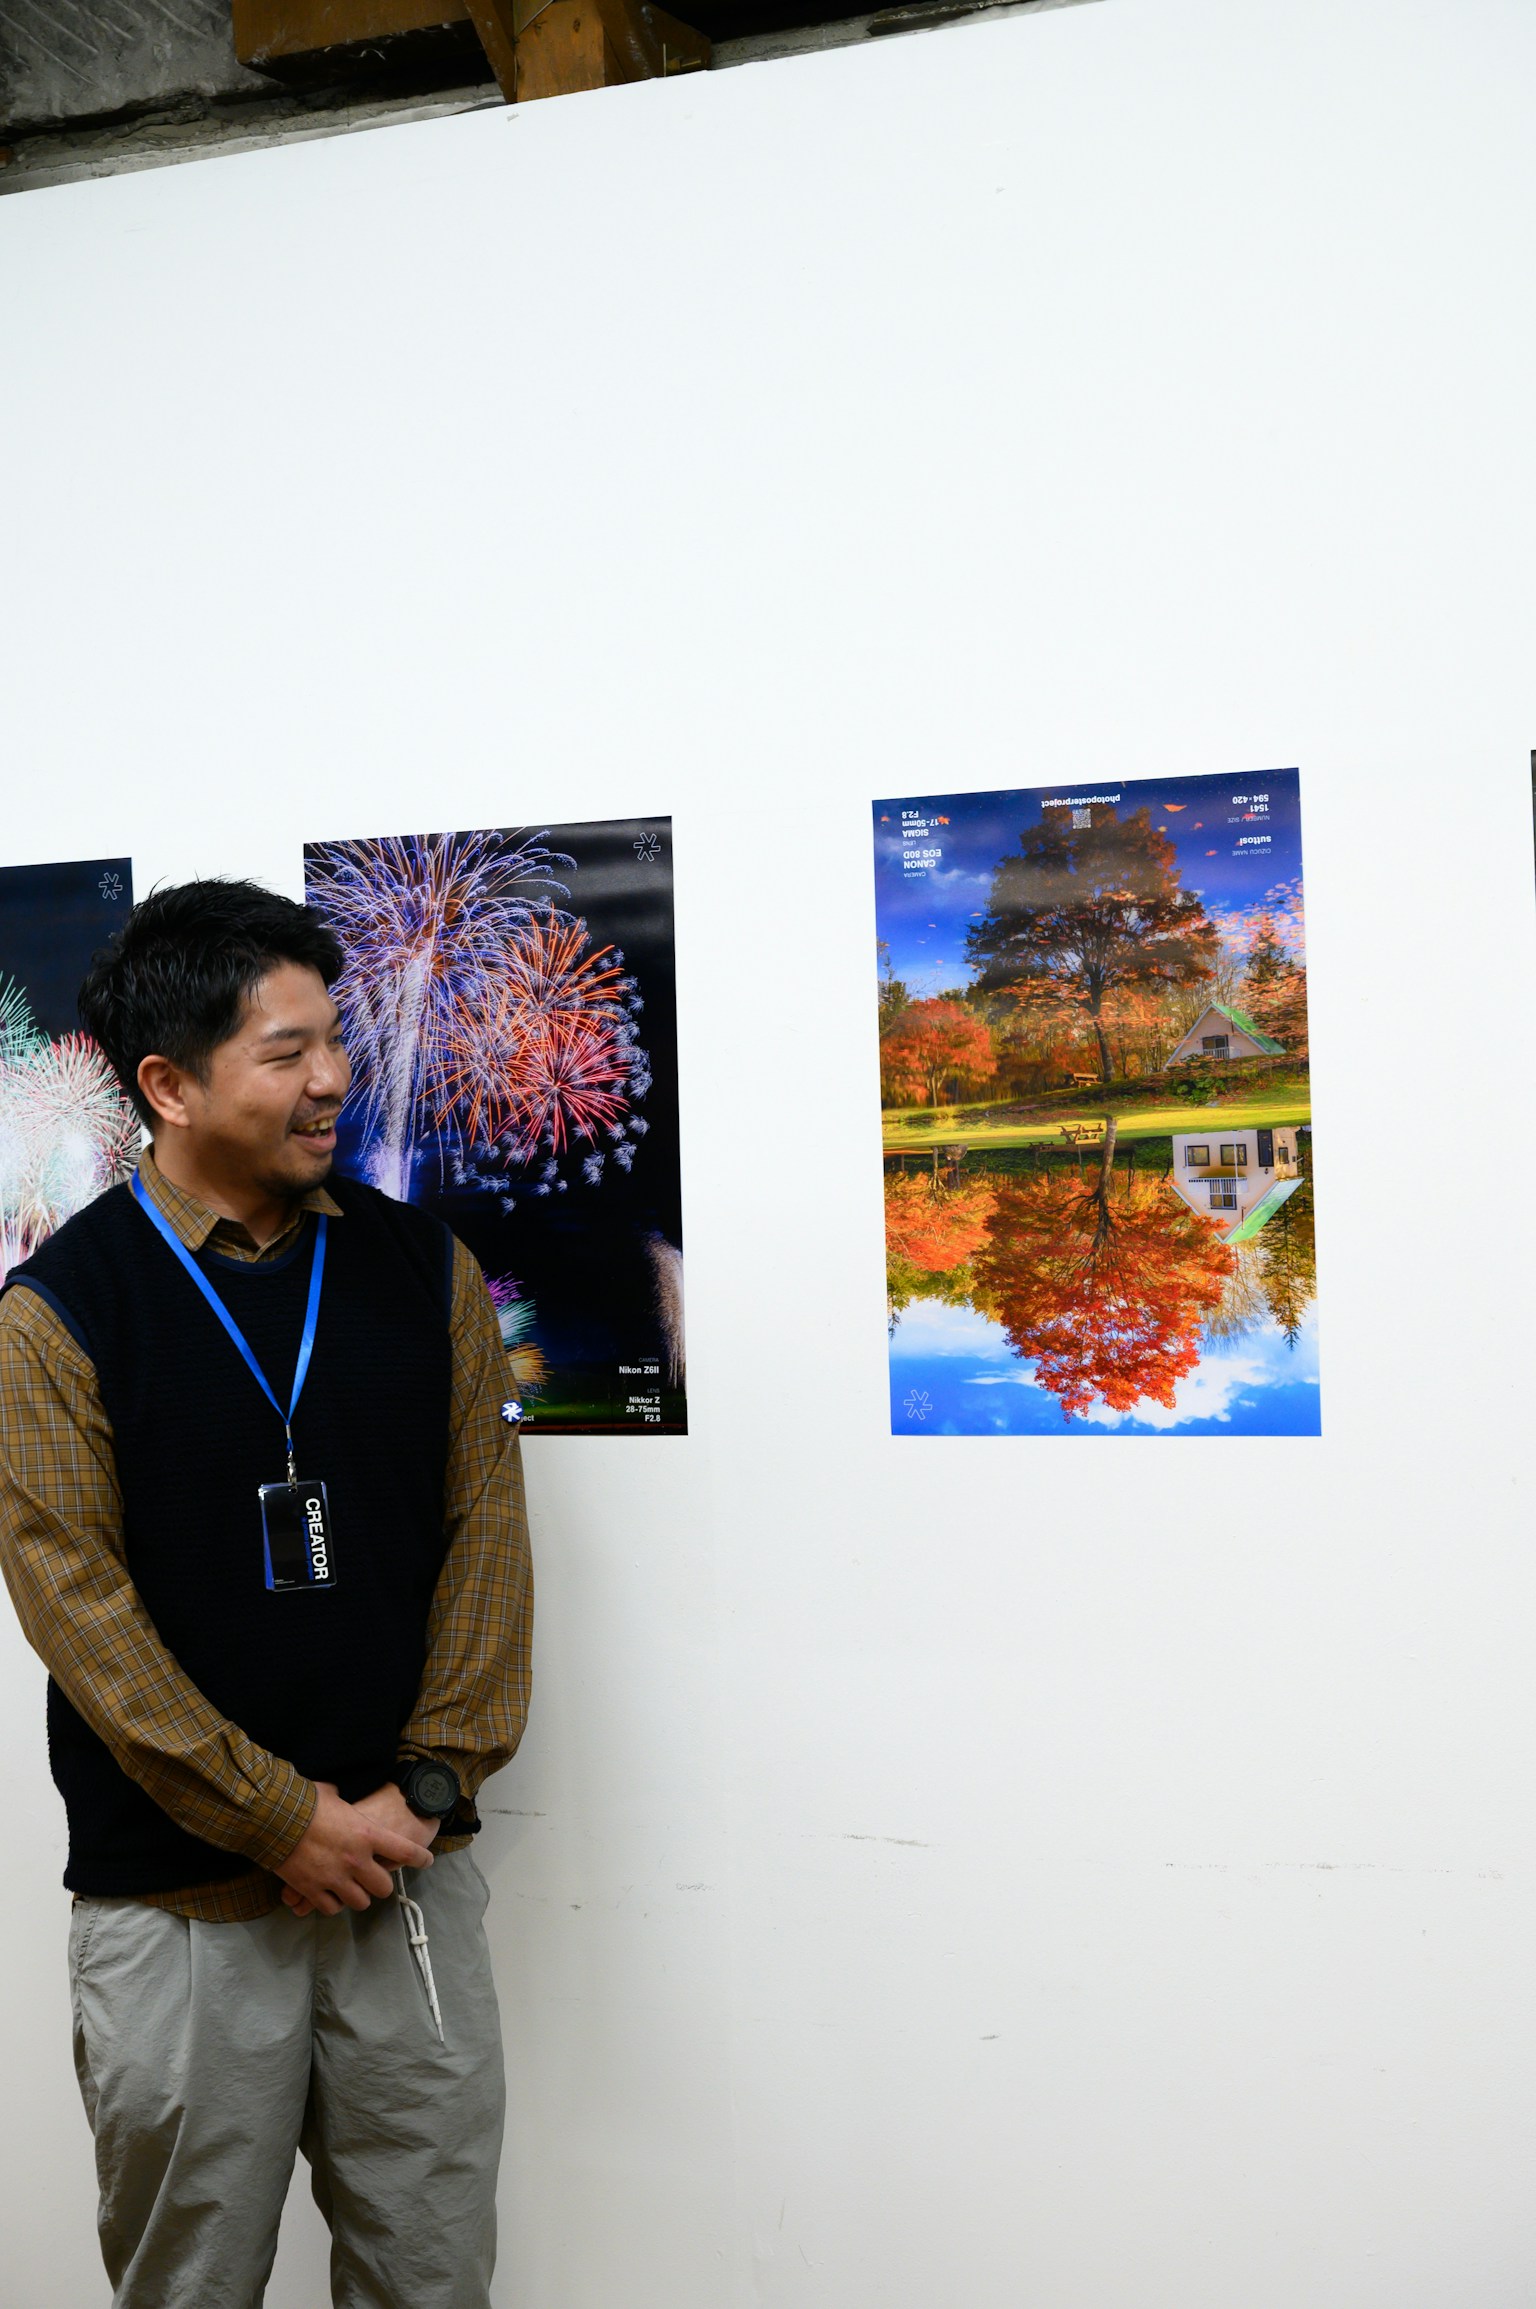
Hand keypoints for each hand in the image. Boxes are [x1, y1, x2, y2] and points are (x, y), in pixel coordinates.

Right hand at [275, 1781, 435, 1918]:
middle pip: (383, 1887)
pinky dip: (333, 1904)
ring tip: (353, 1888)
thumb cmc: (305, 1801)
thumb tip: (339, 1795)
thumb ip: (345, 1804)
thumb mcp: (333, 1794)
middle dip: (381, 1884)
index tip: (426, 1861)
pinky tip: (331, 1896)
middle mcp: (357, 1860)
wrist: (275, 1818)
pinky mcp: (313, 1890)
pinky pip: (332, 1908)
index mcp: (367, 1833)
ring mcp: (335, 1878)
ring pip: (360, 1902)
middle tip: (375, 1878)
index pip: (405, 1851)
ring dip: (358, 1896)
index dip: (419, 1858)